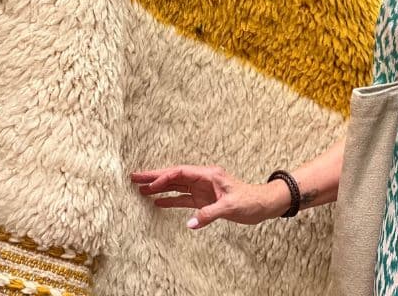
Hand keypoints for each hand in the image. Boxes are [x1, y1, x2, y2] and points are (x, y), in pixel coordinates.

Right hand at [131, 165, 289, 228]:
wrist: (262, 204)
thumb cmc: (249, 200)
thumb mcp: (230, 206)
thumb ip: (209, 214)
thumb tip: (190, 224)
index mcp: (209, 174)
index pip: (181, 172)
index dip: (165, 177)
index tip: (150, 185)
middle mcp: (203, 179)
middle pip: (175, 175)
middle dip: (155, 176)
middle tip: (135, 177)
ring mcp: (203, 189)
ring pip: (176, 186)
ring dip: (159, 187)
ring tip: (140, 189)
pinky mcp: (204, 199)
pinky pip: (183, 198)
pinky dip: (170, 199)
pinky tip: (157, 201)